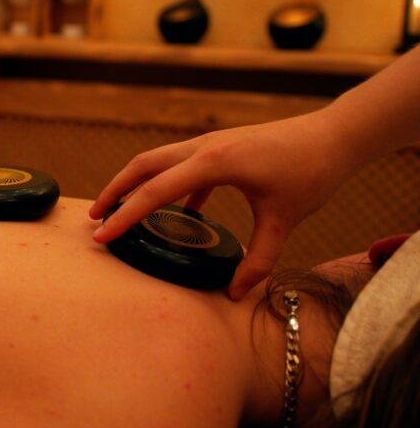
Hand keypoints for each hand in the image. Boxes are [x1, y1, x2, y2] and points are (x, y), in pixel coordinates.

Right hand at [88, 110, 355, 299]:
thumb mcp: (284, 220)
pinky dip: (170, 185)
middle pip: (143, 166)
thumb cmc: (311, 171)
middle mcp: (203, 147)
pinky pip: (182, 166)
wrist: (334, 135)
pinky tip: (184, 214)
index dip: (125, 216)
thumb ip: (259, 258)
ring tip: (120, 212)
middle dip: (114, 192)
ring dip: (135, 184)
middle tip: (93, 220)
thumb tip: (235, 292)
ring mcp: (210, 144)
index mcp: (213, 162)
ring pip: (158, 161)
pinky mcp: (220, 147)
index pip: (156, 191)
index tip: (101, 236)